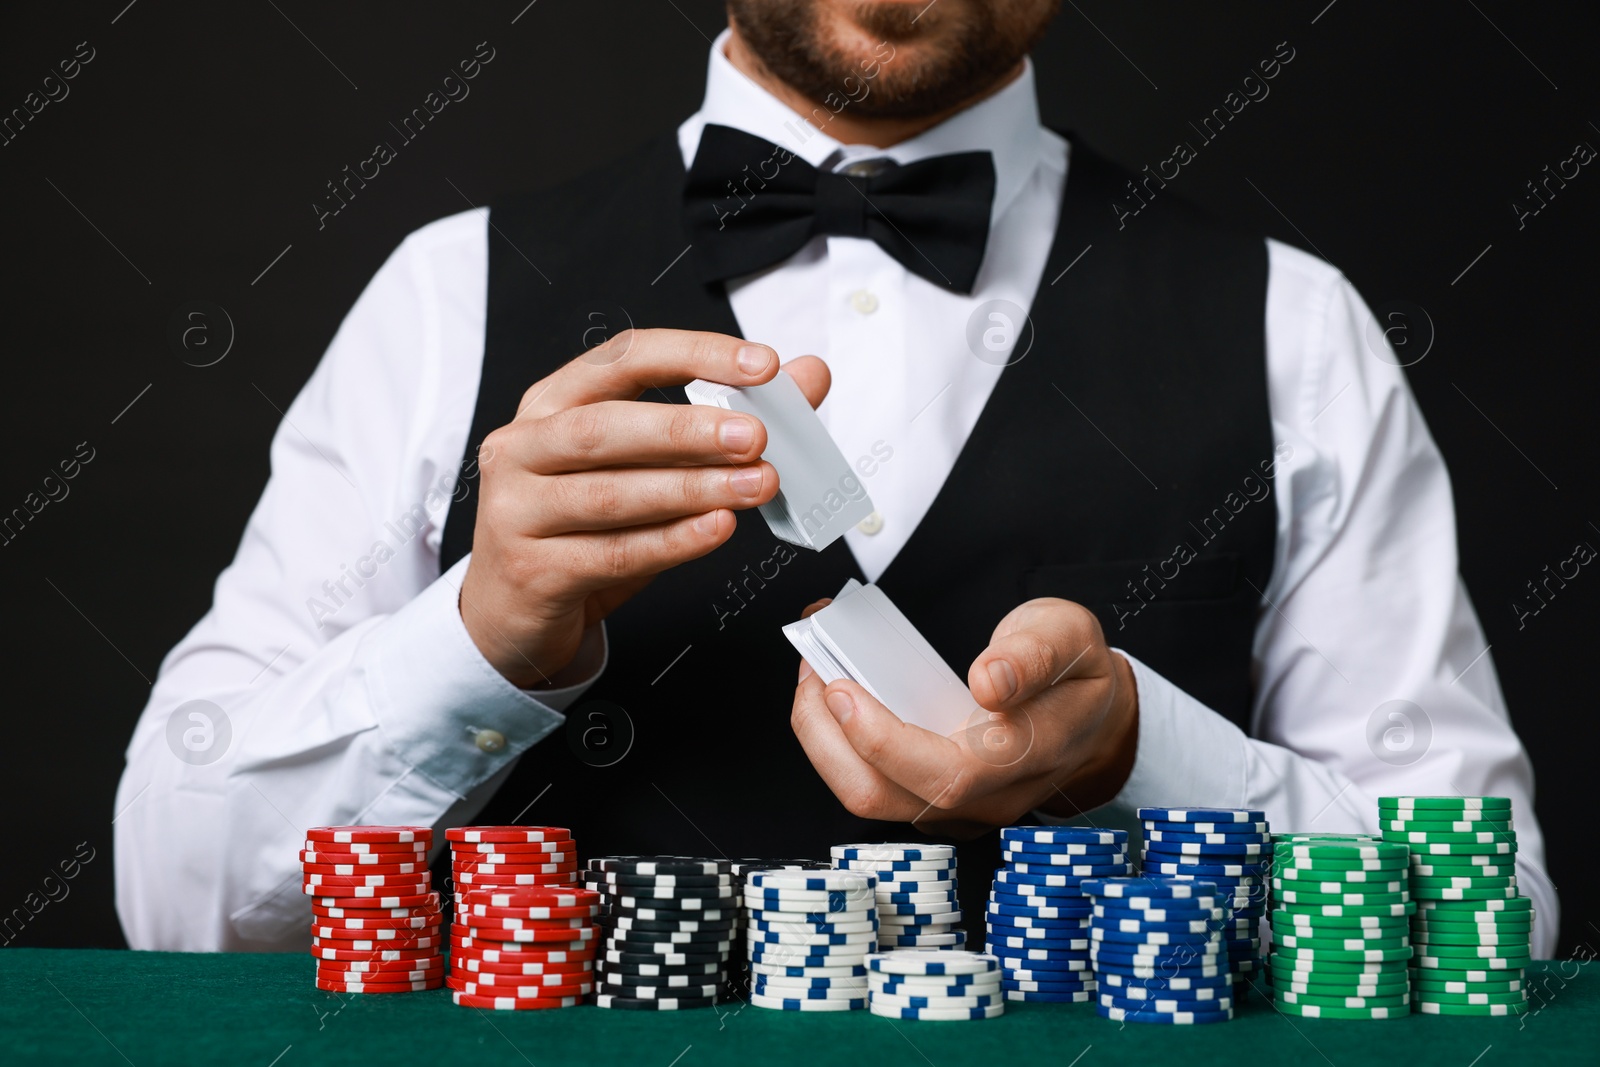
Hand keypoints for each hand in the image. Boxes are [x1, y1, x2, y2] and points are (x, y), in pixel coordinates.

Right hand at [460, 329, 830, 687]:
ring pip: (610, 494)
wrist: (513, 612)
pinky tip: (717, 529)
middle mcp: (524, 448)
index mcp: (552, 403)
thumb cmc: (582, 528)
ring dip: (691, 488)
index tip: (762, 367)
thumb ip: (722, 420)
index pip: (623, 358)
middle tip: (756, 435)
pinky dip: (672, 542)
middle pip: (605, 427)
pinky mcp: (530, 569)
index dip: (694, 356)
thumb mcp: (648, 468)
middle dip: (687, 429)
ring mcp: (517, 510)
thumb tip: (806, 378)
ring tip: (755, 485)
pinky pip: (612, 553)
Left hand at [790, 597, 1139, 835]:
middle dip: (828, 737)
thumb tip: (990, 681)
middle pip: (886, 798)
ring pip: (871, 798)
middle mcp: (986, 797)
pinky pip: (875, 787)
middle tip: (812, 671)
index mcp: (1024, 758)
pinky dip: (840, 745)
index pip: (946, 774)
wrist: (1093, 719)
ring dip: (825, 741)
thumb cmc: (1075, 677)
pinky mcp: (934, 802)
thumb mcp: (1070, 638)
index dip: (882, 740)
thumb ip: (1035, 654)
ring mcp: (958, 808)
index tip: (841, 688)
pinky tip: (834, 698)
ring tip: (813, 677)